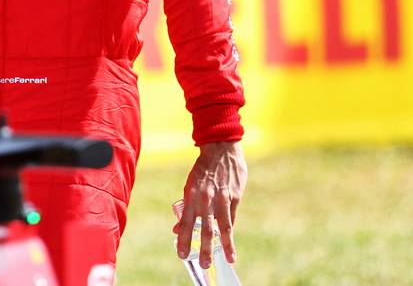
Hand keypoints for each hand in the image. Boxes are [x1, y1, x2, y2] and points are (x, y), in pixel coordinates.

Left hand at [174, 141, 246, 267]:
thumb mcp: (190, 186)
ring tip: (229, 259)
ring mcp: (222, 197)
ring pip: (223, 225)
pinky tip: (231, 243)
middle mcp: (206, 198)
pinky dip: (230, 230)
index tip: (182, 254)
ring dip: (225, 244)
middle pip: (205, 228)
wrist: (220, 148)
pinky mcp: (235, 195)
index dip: (185, 239)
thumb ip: (186, 209)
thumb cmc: (203, 170)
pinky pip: (232, 216)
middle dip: (205, 248)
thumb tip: (177, 229)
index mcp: (192, 195)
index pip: (187, 222)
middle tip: (205, 265)